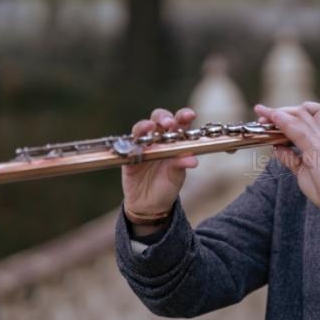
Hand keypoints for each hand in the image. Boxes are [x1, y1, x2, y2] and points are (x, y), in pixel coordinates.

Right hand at [121, 107, 197, 229]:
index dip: (184, 115)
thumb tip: (193, 160)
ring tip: (150, 127)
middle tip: (168, 123)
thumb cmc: (167, 185)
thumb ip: (181, 164)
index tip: (190, 115)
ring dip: (145, 125)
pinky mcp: (128, 156)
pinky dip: (131, 144)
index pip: (179, 122)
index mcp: (174, 140)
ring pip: (141, 128)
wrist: (150, 205)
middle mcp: (158, 139)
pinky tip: (135, 147)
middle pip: (158, 118)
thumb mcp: (177, 176)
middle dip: (163, 117)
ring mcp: (142, 145)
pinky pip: (127, 146)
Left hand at [254, 102, 319, 220]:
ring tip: (263, 114)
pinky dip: (285, 123)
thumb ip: (290, 157)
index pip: (305, 116)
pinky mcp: (317, 149)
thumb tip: (277, 148)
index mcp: (319, 140)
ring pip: (299, 116)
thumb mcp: (301, 170)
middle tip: (262, 114)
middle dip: (280, 110)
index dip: (286, 114)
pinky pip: (299, 131)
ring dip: (279, 114)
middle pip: (301, 111)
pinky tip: (274, 120)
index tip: (268, 117)